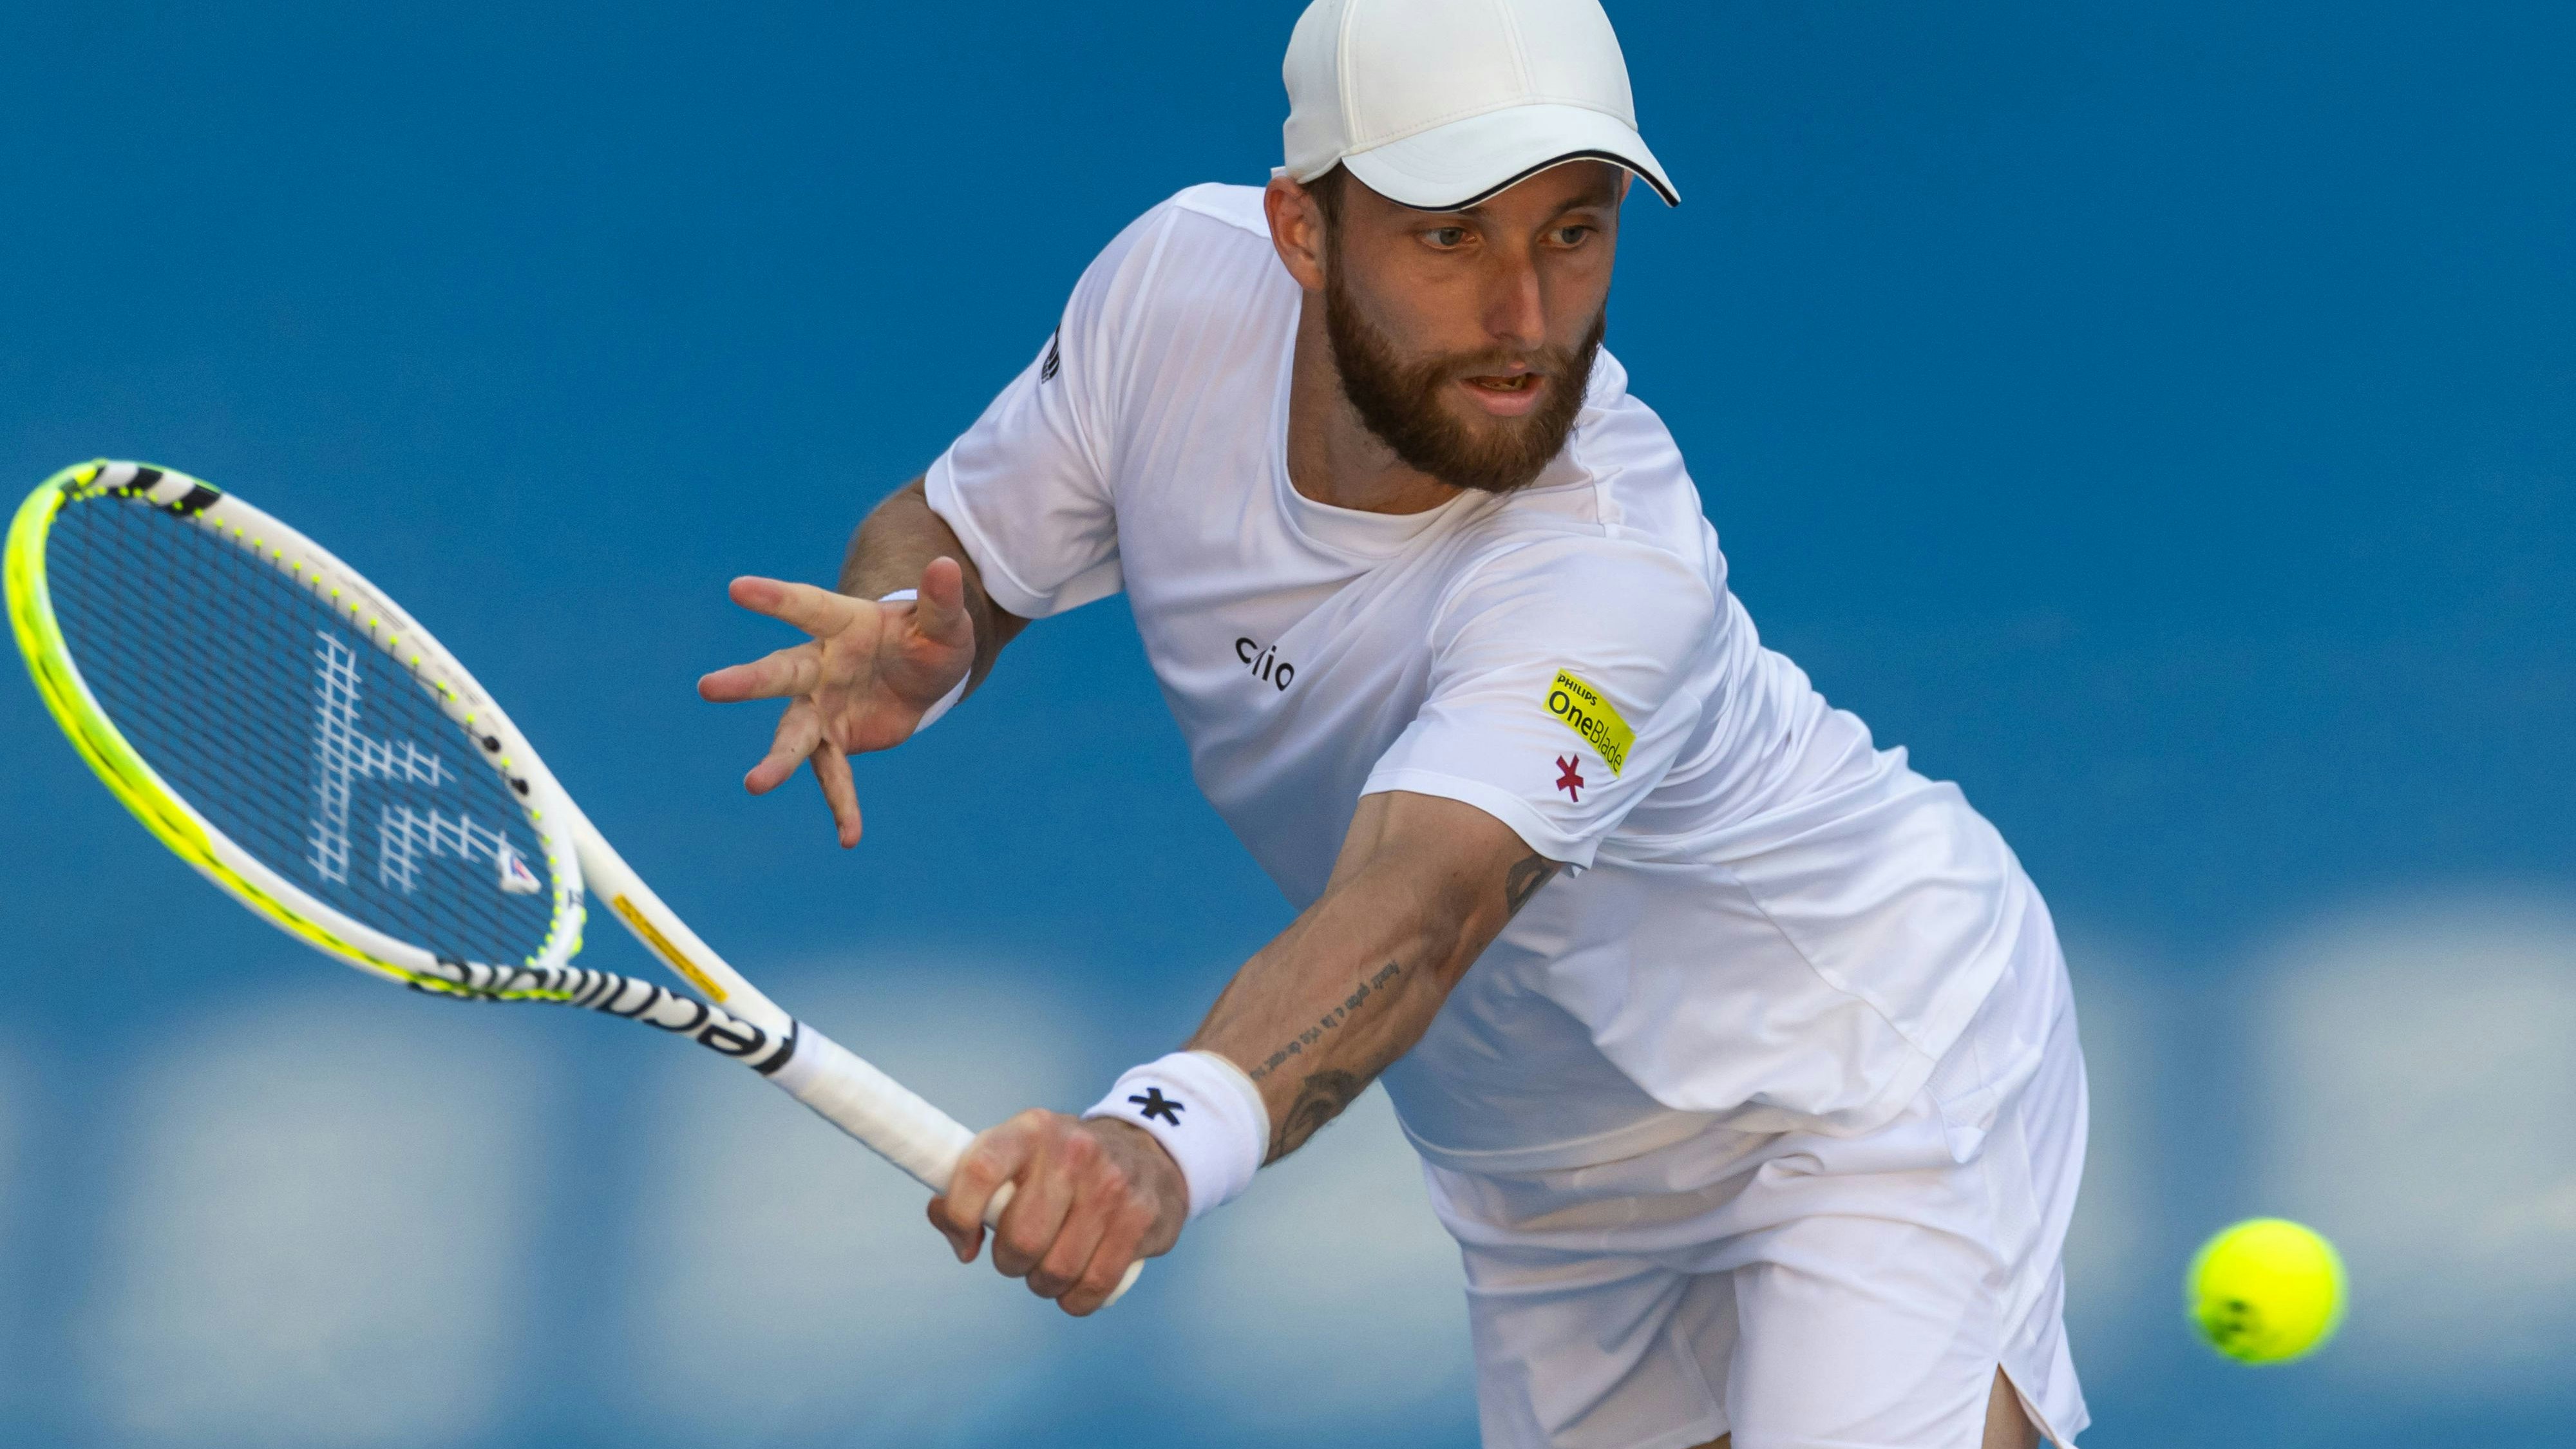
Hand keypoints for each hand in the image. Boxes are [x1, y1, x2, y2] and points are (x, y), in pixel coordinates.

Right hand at [696, 556, 974, 845]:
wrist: (923, 675)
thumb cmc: (928, 637)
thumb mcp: (945, 622)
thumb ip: (941, 600)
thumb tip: (947, 566)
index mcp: (842, 624)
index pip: (806, 606)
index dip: (775, 598)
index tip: (737, 588)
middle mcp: (820, 665)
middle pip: (781, 673)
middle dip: (748, 681)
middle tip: (708, 687)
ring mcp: (822, 705)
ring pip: (794, 733)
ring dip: (777, 759)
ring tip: (755, 784)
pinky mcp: (835, 741)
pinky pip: (834, 776)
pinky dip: (842, 804)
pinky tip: (849, 837)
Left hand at [929, 1110, 1186, 1316]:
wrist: (1149, 1152)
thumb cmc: (1064, 1165)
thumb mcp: (1020, 1153)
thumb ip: (976, 1184)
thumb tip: (944, 1219)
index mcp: (1031, 1130)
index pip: (980, 1170)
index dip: (960, 1216)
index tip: (966, 1244)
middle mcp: (1073, 1151)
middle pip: (1020, 1240)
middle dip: (1012, 1262)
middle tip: (1021, 1255)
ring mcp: (1111, 1184)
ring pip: (1056, 1270)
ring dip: (1044, 1283)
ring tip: (1051, 1266)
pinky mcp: (1141, 1218)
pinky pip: (1094, 1286)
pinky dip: (1076, 1299)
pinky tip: (1076, 1285)